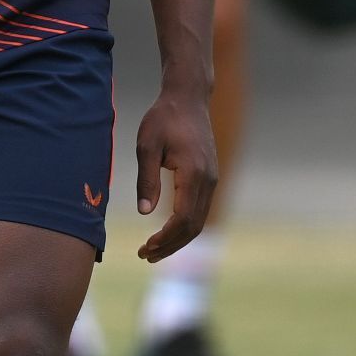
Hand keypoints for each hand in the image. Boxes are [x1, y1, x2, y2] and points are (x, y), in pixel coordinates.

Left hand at [134, 85, 217, 260]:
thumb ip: (147, 179)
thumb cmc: (163, 118)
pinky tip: (166, 231)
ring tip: (153, 250)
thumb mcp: (147, 145)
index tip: (145, 248)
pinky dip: (184, 226)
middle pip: (194, 226)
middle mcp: (209, 181)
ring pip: (199, 221)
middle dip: (171, 245)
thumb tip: (144, 212)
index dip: (165, 238)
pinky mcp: (209, 178)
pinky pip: (199, 210)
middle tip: (145, 256)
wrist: (188, 99)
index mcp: (194, 174)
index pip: (183, 218)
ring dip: (177, 239)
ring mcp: (212, 180)